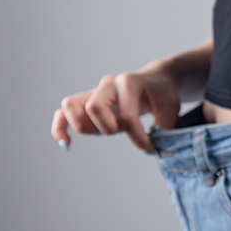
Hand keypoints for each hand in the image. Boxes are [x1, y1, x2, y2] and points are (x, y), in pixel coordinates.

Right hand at [51, 64, 180, 152]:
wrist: (154, 80)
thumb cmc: (162, 94)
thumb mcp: (171, 109)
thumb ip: (164, 129)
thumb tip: (155, 150)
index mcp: (130, 83)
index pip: (127, 116)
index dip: (138, 137)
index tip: (149, 146)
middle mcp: (108, 84)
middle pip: (94, 106)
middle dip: (107, 128)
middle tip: (121, 131)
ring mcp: (94, 91)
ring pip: (71, 105)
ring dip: (85, 126)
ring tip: (100, 133)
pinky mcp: (86, 100)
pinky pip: (62, 112)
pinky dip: (60, 127)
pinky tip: (67, 144)